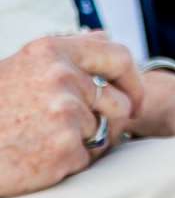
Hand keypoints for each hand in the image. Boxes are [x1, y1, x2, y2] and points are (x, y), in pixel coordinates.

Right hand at [0, 32, 136, 197]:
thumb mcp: (20, 68)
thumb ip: (65, 52)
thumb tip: (104, 35)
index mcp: (51, 53)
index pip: (118, 56)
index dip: (132, 79)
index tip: (132, 97)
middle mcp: (62, 78)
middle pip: (120, 102)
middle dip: (110, 120)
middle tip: (80, 132)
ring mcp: (65, 114)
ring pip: (105, 132)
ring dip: (86, 141)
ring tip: (44, 141)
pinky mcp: (65, 149)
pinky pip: (88, 158)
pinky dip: (69, 162)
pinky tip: (37, 158)